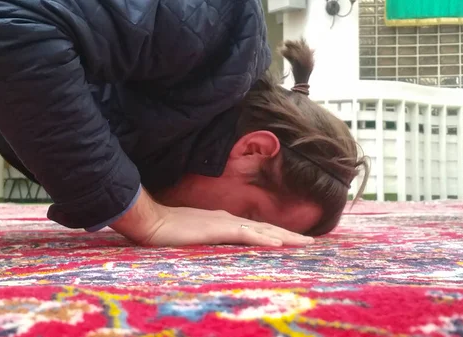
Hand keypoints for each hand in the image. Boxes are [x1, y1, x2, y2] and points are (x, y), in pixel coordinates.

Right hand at [141, 207, 314, 246]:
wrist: (152, 221)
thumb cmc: (168, 228)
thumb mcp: (194, 234)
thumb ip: (208, 236)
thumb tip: (218, 241)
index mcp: (224, 220)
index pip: (256, 227)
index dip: (276, 232)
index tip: (293, 239)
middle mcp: (229, 219)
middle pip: (265, 227)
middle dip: (290, 234)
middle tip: (310, 242)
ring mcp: (224, 223)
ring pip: (262, 229)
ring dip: (285, 235)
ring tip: (305, 242)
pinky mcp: (217, 230)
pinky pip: (245, 235)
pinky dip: (263, 238)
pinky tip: (278, 242)